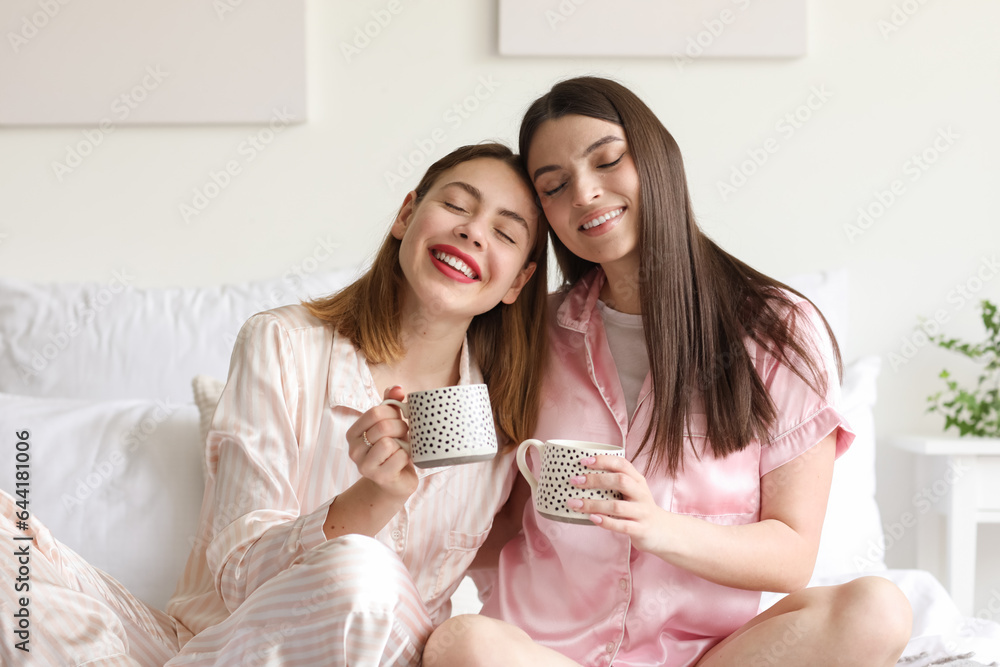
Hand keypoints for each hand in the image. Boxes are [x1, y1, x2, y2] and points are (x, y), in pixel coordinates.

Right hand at [345, 386, 417, 501]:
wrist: (395, 482)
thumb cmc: (392, 450)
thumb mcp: (390, 424)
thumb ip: (391, 404)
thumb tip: (397, 388)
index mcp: (353, 433)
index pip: (376, 411)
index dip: (394, 413)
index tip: (399, 420)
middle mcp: (354, 449)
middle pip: (383, 426)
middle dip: (401, 428)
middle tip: (404, 435)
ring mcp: (364, 465)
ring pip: (389, 442)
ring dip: (403, 443)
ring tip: (402, 447)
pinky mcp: (379, 476)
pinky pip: (399, 456)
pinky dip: (406, 456)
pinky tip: (402, 461)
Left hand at [567, 455, 669, 553]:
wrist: (663, 532)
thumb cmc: (639, 509)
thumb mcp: (632, 491)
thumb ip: (615, 483)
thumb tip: (582, 476)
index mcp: (638, 480)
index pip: (622, 464)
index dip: (603, 460)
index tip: (584, 462)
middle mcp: (641, 493)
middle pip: (620, 481)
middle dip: (595, 479)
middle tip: (575, 481)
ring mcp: (642, 512)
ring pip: (617, 505)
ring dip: (593, 504)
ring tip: (575, 504)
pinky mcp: (641, 529)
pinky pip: (622, 525)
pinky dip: (606, 521)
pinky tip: (592, 518)